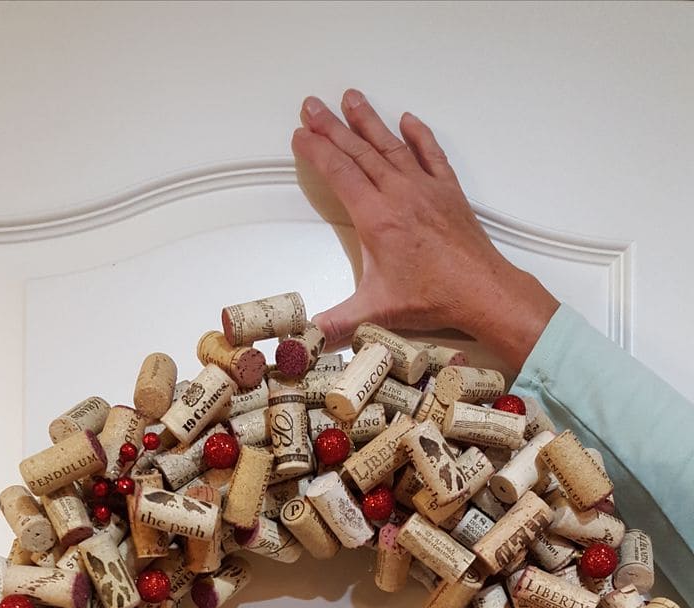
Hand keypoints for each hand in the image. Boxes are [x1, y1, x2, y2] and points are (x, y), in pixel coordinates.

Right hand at [292, 91, 557, 370]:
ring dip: (368, 121)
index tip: (300, 135)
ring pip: (391, 145)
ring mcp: (425, 188)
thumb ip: (339, 322)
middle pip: (359, 151)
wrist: (481, 290)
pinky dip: (418, 136)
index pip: (339, 173)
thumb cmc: (431, 298)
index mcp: (376, 217)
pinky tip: (408, 120)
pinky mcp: (448, 191)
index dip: (317, 152)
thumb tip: (310, 334)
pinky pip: (431, 154)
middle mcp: (398, 193)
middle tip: (311, 105)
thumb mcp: (377, 312)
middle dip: (332, 127)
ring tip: (350, 98)